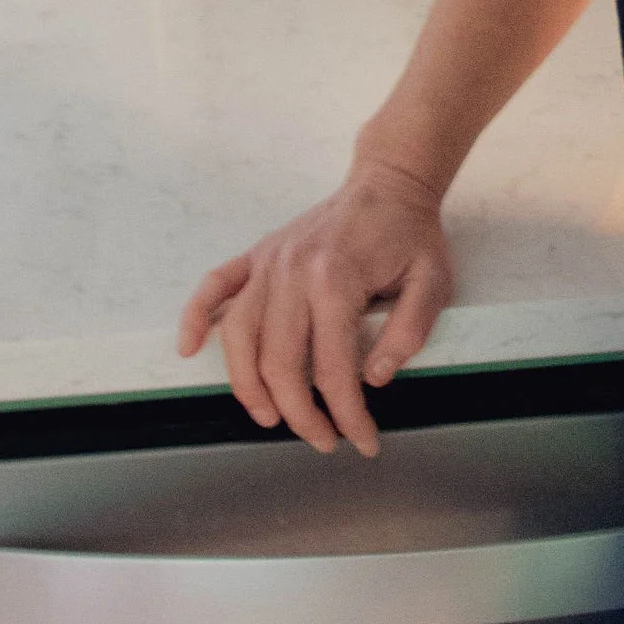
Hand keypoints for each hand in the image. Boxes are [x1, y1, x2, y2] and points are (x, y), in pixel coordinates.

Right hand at [176, 156, 452, 455]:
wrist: (389, 181)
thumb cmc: (411, 234)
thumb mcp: (432, 282)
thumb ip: (409, 332)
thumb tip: (374, 378)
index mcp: (336, 280)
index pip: (332, 368)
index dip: (347, 414)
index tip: (363, 442)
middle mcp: (293, 271)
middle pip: (278, 363)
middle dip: (299, 414)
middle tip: (323, 440)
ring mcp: (270, 261)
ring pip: (239, 336)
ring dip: (248, 386)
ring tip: (270, 417)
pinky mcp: (258, 253)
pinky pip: (215, 286)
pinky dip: (197, 317)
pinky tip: (190, 348)